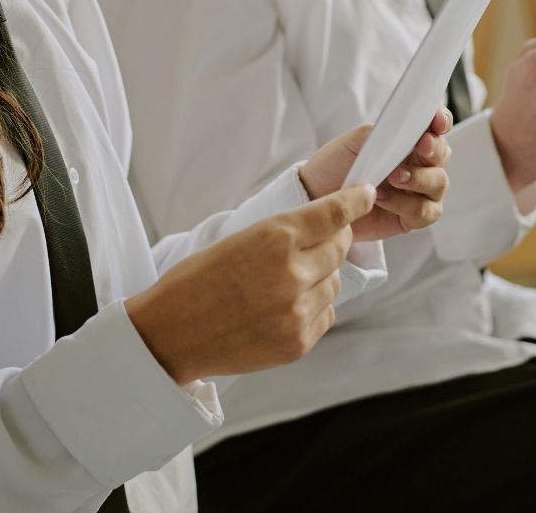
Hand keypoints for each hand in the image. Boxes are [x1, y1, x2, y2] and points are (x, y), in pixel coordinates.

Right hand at [126, 184, 374, 384]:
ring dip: (321, 276)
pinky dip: (313, 307)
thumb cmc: (197, 280)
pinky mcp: (297, 343)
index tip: (367, 194)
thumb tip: (333, 227)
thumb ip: (286, 233)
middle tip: (322, 240)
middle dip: (335, 240)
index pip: (333, 213)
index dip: (354, 201)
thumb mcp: (239, 238)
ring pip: (334, 282)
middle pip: (340, 248)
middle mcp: (291, 274)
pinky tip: (284, 307)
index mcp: (273, 238)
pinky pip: (325, 314)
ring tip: (287, 281)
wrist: (169, 334)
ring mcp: (296, 312)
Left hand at [299, 111, 453, 241]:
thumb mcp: (354, 141)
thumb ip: (382, 131)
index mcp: (409, 140)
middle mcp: (420, 164)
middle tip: (419, 146)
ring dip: (419, 178)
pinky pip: (426, 212)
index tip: (436, 120)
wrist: (315, 197)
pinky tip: (381, 198)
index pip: (436, 125)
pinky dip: (405, 204)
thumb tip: (405, 129)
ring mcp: (419, 192)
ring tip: (392, 177)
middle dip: (435, 148)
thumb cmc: (335, 165)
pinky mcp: (412, 218)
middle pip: (443, 153)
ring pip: (439, 183)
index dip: (441, 120)